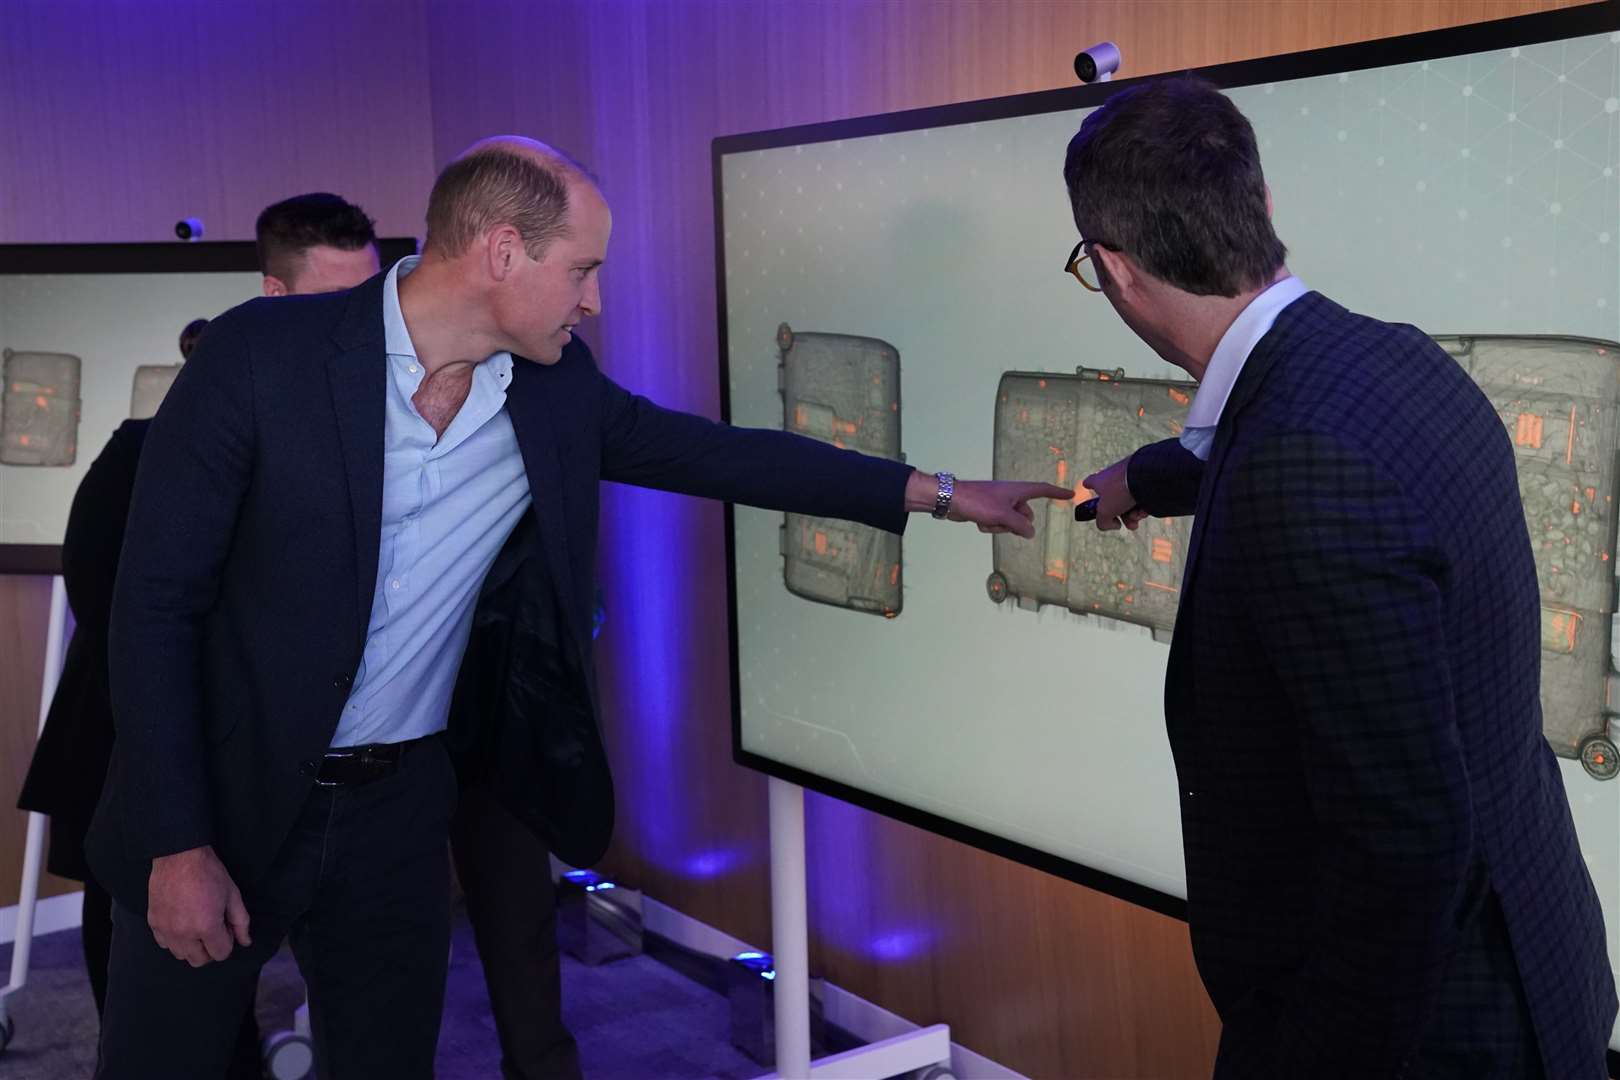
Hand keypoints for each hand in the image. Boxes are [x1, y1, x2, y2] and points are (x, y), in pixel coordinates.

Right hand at [148, 845, 250, 966]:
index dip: (227, 942)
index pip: (220, 954)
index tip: (226, 927)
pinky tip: (182, 923)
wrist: (179, 856)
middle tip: (214, 929)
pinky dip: (174, 939)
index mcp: (206, 927)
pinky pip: (164, 944)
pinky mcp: (153, 923)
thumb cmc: (210, 873)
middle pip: (199, 961)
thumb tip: (245, 942)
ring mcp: (165, 930)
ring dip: (192, 947)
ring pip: (180, 955)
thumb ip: (240, 922)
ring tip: (197, 925)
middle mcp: (184, 934)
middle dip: (210, 949)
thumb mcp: (232, 895)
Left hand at [948, 479, 1073, 537]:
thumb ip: (1020, 525)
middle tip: (1002, 521)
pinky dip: (990, 526)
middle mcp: (1011, 495)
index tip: (1070, 494)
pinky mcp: (989, 511)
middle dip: (1015, 524)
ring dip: (1000, 526)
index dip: (1057, 493)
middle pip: (1025, 515)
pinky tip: (979, 522)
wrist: (952, 500)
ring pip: (1011, 522)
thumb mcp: (1003, 515)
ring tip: (987, 521)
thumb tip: (1031, 532)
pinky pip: (998, 524)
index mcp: (1018, 490)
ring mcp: (1000, 504)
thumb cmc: (978, 502)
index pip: (1043, 490)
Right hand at [1082, 456, 1148, 531]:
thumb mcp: (1105, 512)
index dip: (1088, 486)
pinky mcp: (1144, 480)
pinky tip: (1145, 510)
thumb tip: (1114, 524)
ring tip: (1137, 518)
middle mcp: (1114, 477)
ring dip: (1133, 514)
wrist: (1146, 477)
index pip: (1090, 482)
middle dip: (1122, 516)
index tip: (1088, 488)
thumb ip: (1102, 522)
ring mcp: (1130, 478)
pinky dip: (1143, 506)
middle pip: (1114, 501)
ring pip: (1129, 501)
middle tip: (1128, 524)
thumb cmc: (1119, 491)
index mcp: (1100, 480)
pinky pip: (1142, 497)